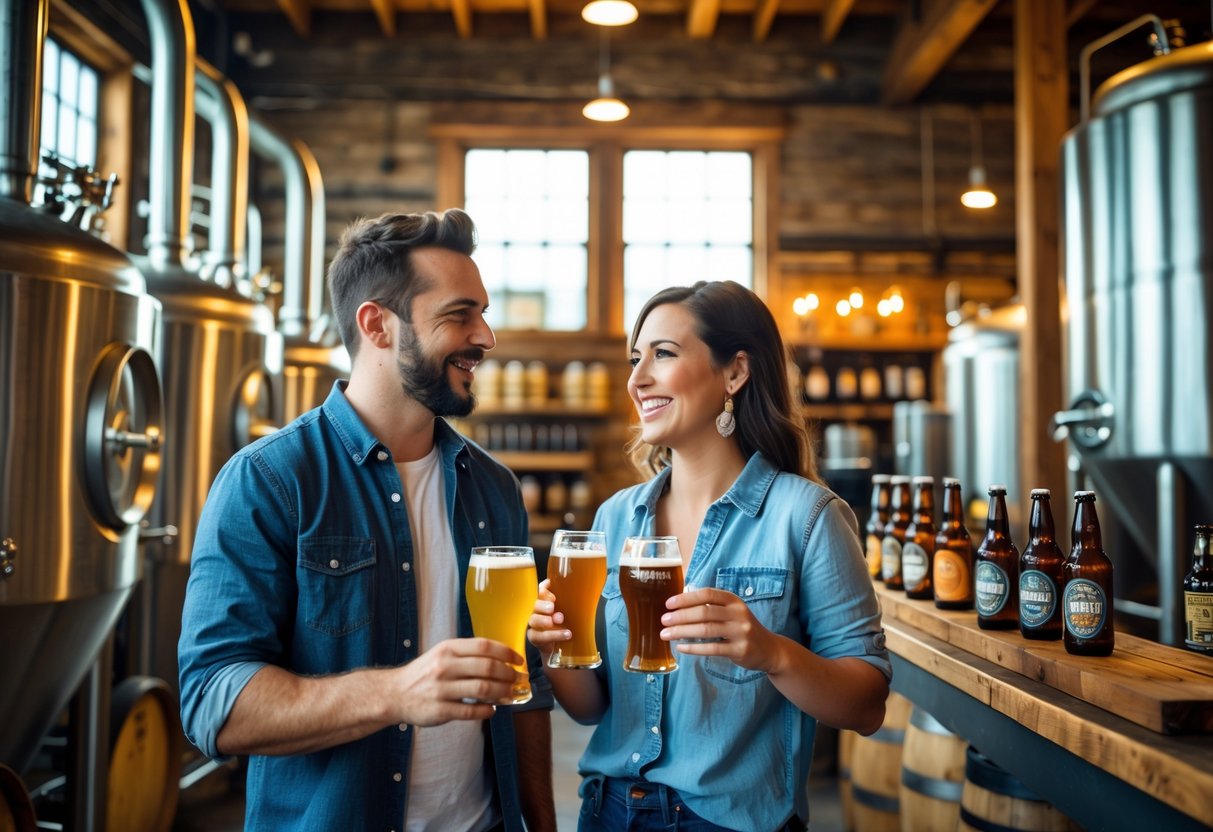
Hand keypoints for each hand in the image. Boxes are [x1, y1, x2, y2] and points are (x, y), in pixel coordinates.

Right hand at [389, 638, 519, 725]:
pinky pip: (471, 710)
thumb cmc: (424, 673)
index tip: (518, 659)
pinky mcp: (439, 710)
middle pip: (487, 667)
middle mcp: (444, 666)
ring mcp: (441, 689)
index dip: (506, 652)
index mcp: (448, 649)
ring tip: (509, 695)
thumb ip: (467, 654)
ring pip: (483, 688)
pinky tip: (492, 709)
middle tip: (517, 679)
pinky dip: (486, 710)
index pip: (484, 646)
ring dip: (502, 692)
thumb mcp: (442, 654)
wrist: (394, 694)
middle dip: (508, 674)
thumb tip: (502, 658)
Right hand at [526, 579, 570, 661]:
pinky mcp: (534, 637)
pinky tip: (567, 634)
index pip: (538, 592)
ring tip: (560, 620)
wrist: (557, 642)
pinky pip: (540, 636)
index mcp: (540, 600)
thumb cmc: (558, 621)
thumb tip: (550, 582)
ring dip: (545, 620)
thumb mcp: (562, 606)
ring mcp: (532, 625)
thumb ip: (558, 594)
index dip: (543, 592)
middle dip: (541, 605)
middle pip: (532, 605)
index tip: (553, 597)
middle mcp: (533, 611)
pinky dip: (554, 635)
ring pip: (534, 620)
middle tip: (551, 608)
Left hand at [659, 588, 782, 673]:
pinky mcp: (740, 650)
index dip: (687, 598)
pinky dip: (694, 648)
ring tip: (666, 635)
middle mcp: (738, 614)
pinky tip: (681, 647)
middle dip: (680, 616)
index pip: (707, 594)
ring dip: (682, 632)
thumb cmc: (743, 628)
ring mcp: (741, 632)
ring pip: (706, 630)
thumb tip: (680, 606)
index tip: (669, 604)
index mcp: (734, 601)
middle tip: (664, 621)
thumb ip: (713, 607)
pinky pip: (712, 648)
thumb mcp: (733, 612)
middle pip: (704, 613)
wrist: (770, 649)